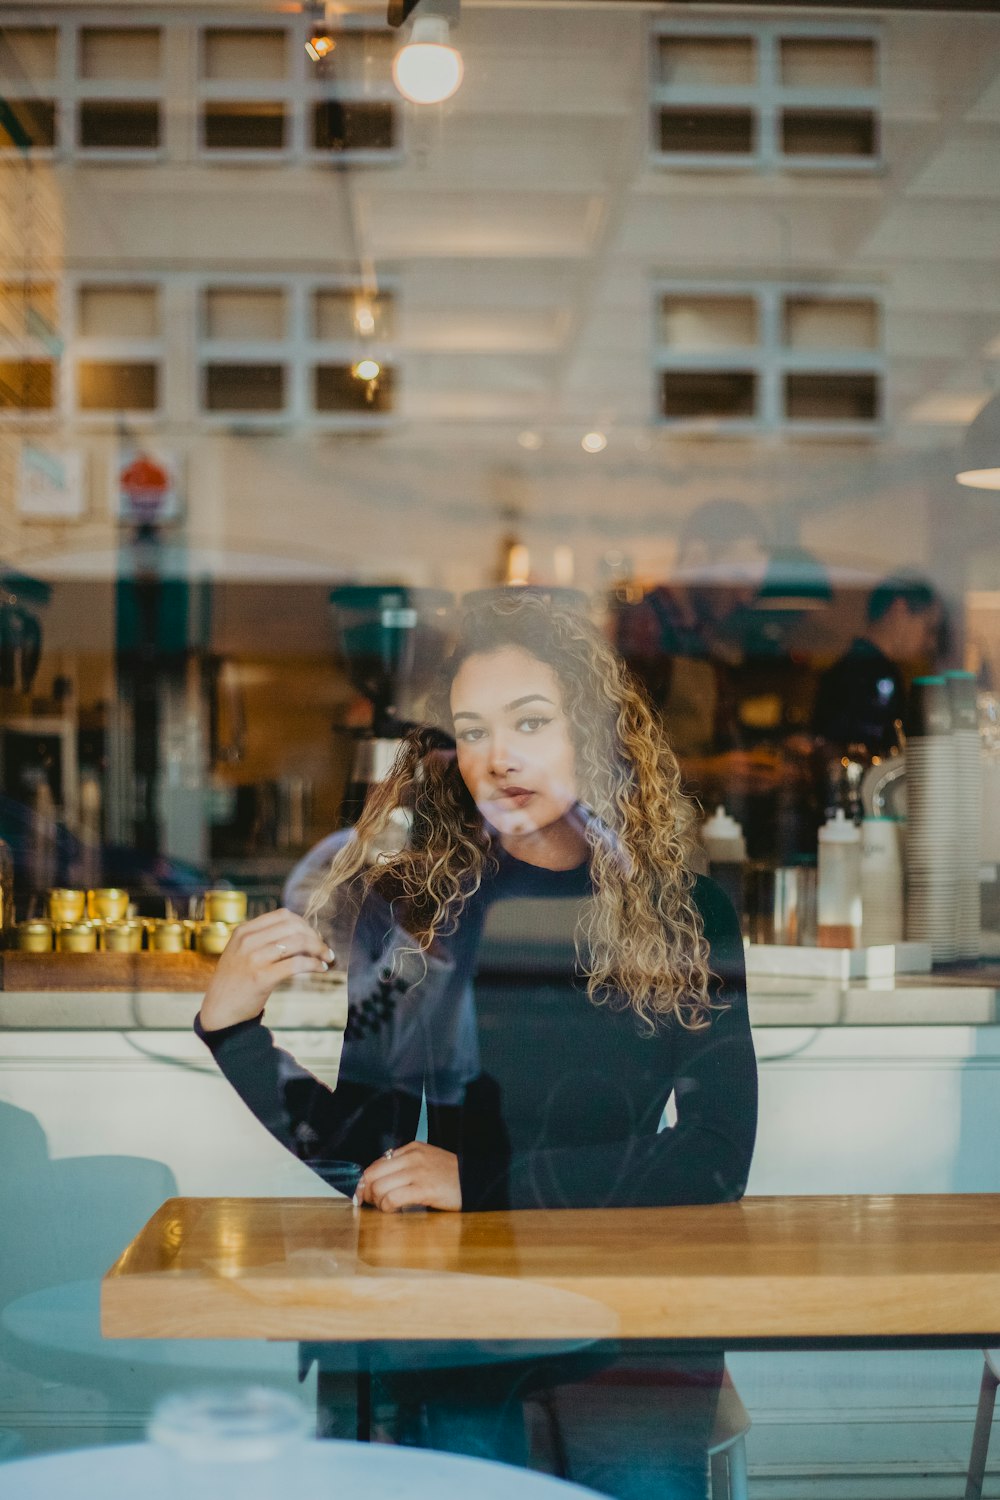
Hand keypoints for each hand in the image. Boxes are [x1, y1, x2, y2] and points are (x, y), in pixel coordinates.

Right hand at [199, 908, 333, 1031]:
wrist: (218, 1011)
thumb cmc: (235, 982)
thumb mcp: (241, 952)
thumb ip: (263, 940)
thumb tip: (302, 934)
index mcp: (244, 931)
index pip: (283, 915)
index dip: (304, 923)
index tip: (314, 936)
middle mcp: (247, 941)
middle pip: (293, 927)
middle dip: (315, 937)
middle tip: (325, 949)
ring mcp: (253, 958)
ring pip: (298, 942)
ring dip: (319, 949)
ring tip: (327, 958)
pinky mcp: (261, 978)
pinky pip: (296, 964)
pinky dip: (314, 964)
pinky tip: (321, 968)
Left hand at [355, 1143, 461, 1213]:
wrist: (476, 1181)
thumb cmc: (450, 1176)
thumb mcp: (427, 1161)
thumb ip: (406, 1165)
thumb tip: (380, 1180)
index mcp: (412, 1149)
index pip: (376, 1163)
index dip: (366, 1181)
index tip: (363, 1194)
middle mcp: (413, 1158)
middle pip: (373, 1174)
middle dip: (367, 1192)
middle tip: (371, 1203)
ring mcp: (418, 1173)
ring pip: (380, 1187)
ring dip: (377, 1202)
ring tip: (384, 1208)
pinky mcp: (424, 1189)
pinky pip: (393, 1198)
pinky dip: (387, 1207)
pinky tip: (393, 1211)